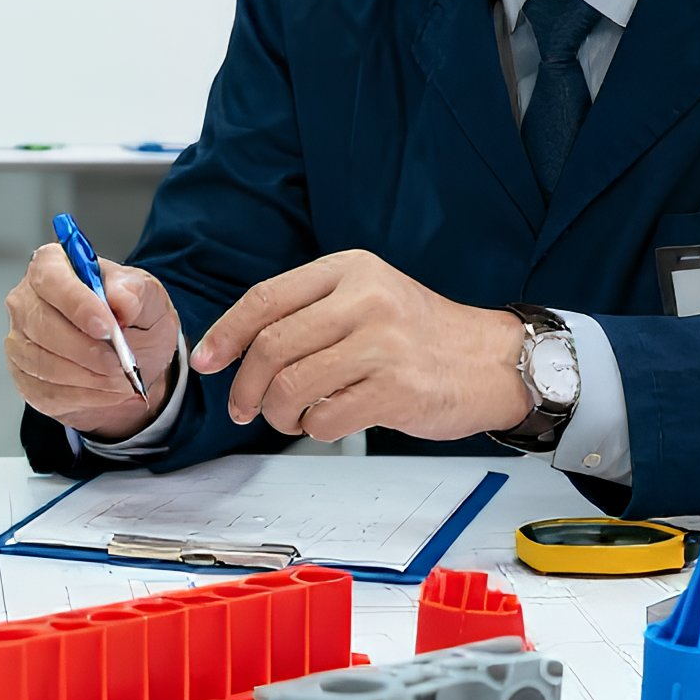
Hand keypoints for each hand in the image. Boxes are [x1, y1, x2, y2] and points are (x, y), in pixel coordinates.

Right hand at [3, 243, 182, 441]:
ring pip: (44, 363)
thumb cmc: (131, 317)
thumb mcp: (148, 297)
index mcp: (53, 266)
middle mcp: (27, 300)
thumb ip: (137, 293)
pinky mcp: (24, 377)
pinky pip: (48, 391)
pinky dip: (85, 396)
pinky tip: (107, 391)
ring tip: (122, 379)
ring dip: (90, 377)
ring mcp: (20, 340)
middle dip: (87, 350)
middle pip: (42, 326)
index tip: (107, 328)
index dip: (78, 304)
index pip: (51, 279)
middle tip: (122, 363)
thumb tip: (122, 300)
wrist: (129, 356)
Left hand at [191, 251, 530, 442]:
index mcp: (350, 271)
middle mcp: (366, 301)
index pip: (265, 299)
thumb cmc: (422, 334)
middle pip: (271, 347)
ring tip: (289, 418)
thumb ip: (310, 311)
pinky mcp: (398, 389)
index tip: (207, 360)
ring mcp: (383, 345)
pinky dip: (316, 428)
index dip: (226, 334)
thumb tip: (237, 346)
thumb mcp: (368, 297)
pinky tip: (328, 422)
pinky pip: (327, 418)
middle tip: (245, 407)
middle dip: (246, 386)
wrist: (493, 360)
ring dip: (278, 413)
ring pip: (292, 386)